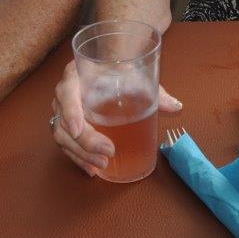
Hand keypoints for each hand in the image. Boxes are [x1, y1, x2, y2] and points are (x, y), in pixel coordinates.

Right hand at [51, 60, 181, 175]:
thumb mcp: (136, 77)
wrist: (110, 68)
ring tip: (101, 166)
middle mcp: (64, 94)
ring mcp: (62, 112)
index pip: (66, 92)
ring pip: (62, 137)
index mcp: (76, 76)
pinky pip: (66, 144)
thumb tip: (176, 106)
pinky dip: (78, 158)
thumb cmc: (120, 71)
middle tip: (107, 153)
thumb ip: (155, 91)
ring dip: (81, 154)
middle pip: (62, 121)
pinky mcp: (67, 126)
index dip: (70, 111)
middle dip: (84, 142)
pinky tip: (92, 169)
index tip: (78, 129)